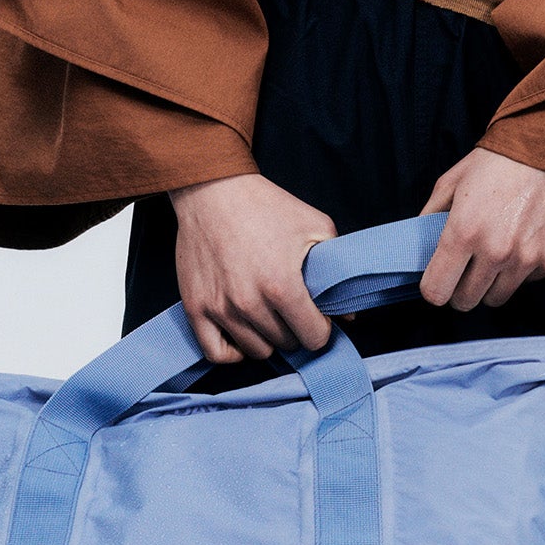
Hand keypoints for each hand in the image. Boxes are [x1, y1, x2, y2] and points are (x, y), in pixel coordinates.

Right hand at [167, 173, 336, 364]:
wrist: (214, 191)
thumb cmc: (266, 206)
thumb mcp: (315, 226)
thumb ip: (337, 270)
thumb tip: (348, 315)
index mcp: (282, 285)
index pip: (314, 337)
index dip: (322, 327)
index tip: (318, 315)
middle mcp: (250, 302)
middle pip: (287, 344)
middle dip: (296, 329)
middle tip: (293, 309)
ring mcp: (220, 308)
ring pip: (257, 351)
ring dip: (269, 338)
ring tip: (270, 314)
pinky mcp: (196, 307)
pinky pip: (216, 353)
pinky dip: (233, 351)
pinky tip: (244, 334)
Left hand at [418, 147, 544, 311]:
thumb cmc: (498, 161)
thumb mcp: (452, 181)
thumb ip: (430, 216)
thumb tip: (419, 245)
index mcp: (464, 232)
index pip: (437, 291)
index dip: (433, 288)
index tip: (438, 279)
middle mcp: (496, 252)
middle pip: (466, 301)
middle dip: (460, 288)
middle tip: (465, 268)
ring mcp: (527, 259)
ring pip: (496, 298)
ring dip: (490, 283)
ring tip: (494, 254)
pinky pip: (527, 282)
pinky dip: (521, 270)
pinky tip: (522, 242)